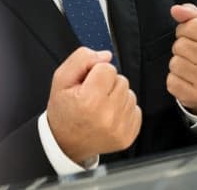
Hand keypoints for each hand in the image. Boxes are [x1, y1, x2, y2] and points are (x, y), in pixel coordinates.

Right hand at [46, 47, 141, 164]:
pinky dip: (123, 110)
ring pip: (130, 94)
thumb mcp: (61, 79)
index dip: (95, 72)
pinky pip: (136, 110)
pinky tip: (109, 115)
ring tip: (100, 106)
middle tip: (92, 95)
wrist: (65, 142)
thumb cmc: (63, 110)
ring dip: (117, 96)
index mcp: (89, 100)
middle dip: (107, 83)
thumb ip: (81, 59)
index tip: (86, 84)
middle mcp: (108, 116)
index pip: (107, 68)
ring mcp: (120, 128)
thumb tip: (106, 55)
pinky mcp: (128, 136)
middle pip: (121, 80)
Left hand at [168, 3, 196, 116]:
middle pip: (180, 45)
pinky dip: (174, 80)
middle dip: (180, 47)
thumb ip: (190, 14)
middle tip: (191, 54)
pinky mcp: (196, 97)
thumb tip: (175, 10)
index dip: (184, 30)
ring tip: (189, 67)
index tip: (191, 37)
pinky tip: (187, 80)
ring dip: (177, 64)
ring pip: (174, 64)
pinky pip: (171, 82)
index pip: (190, 26)